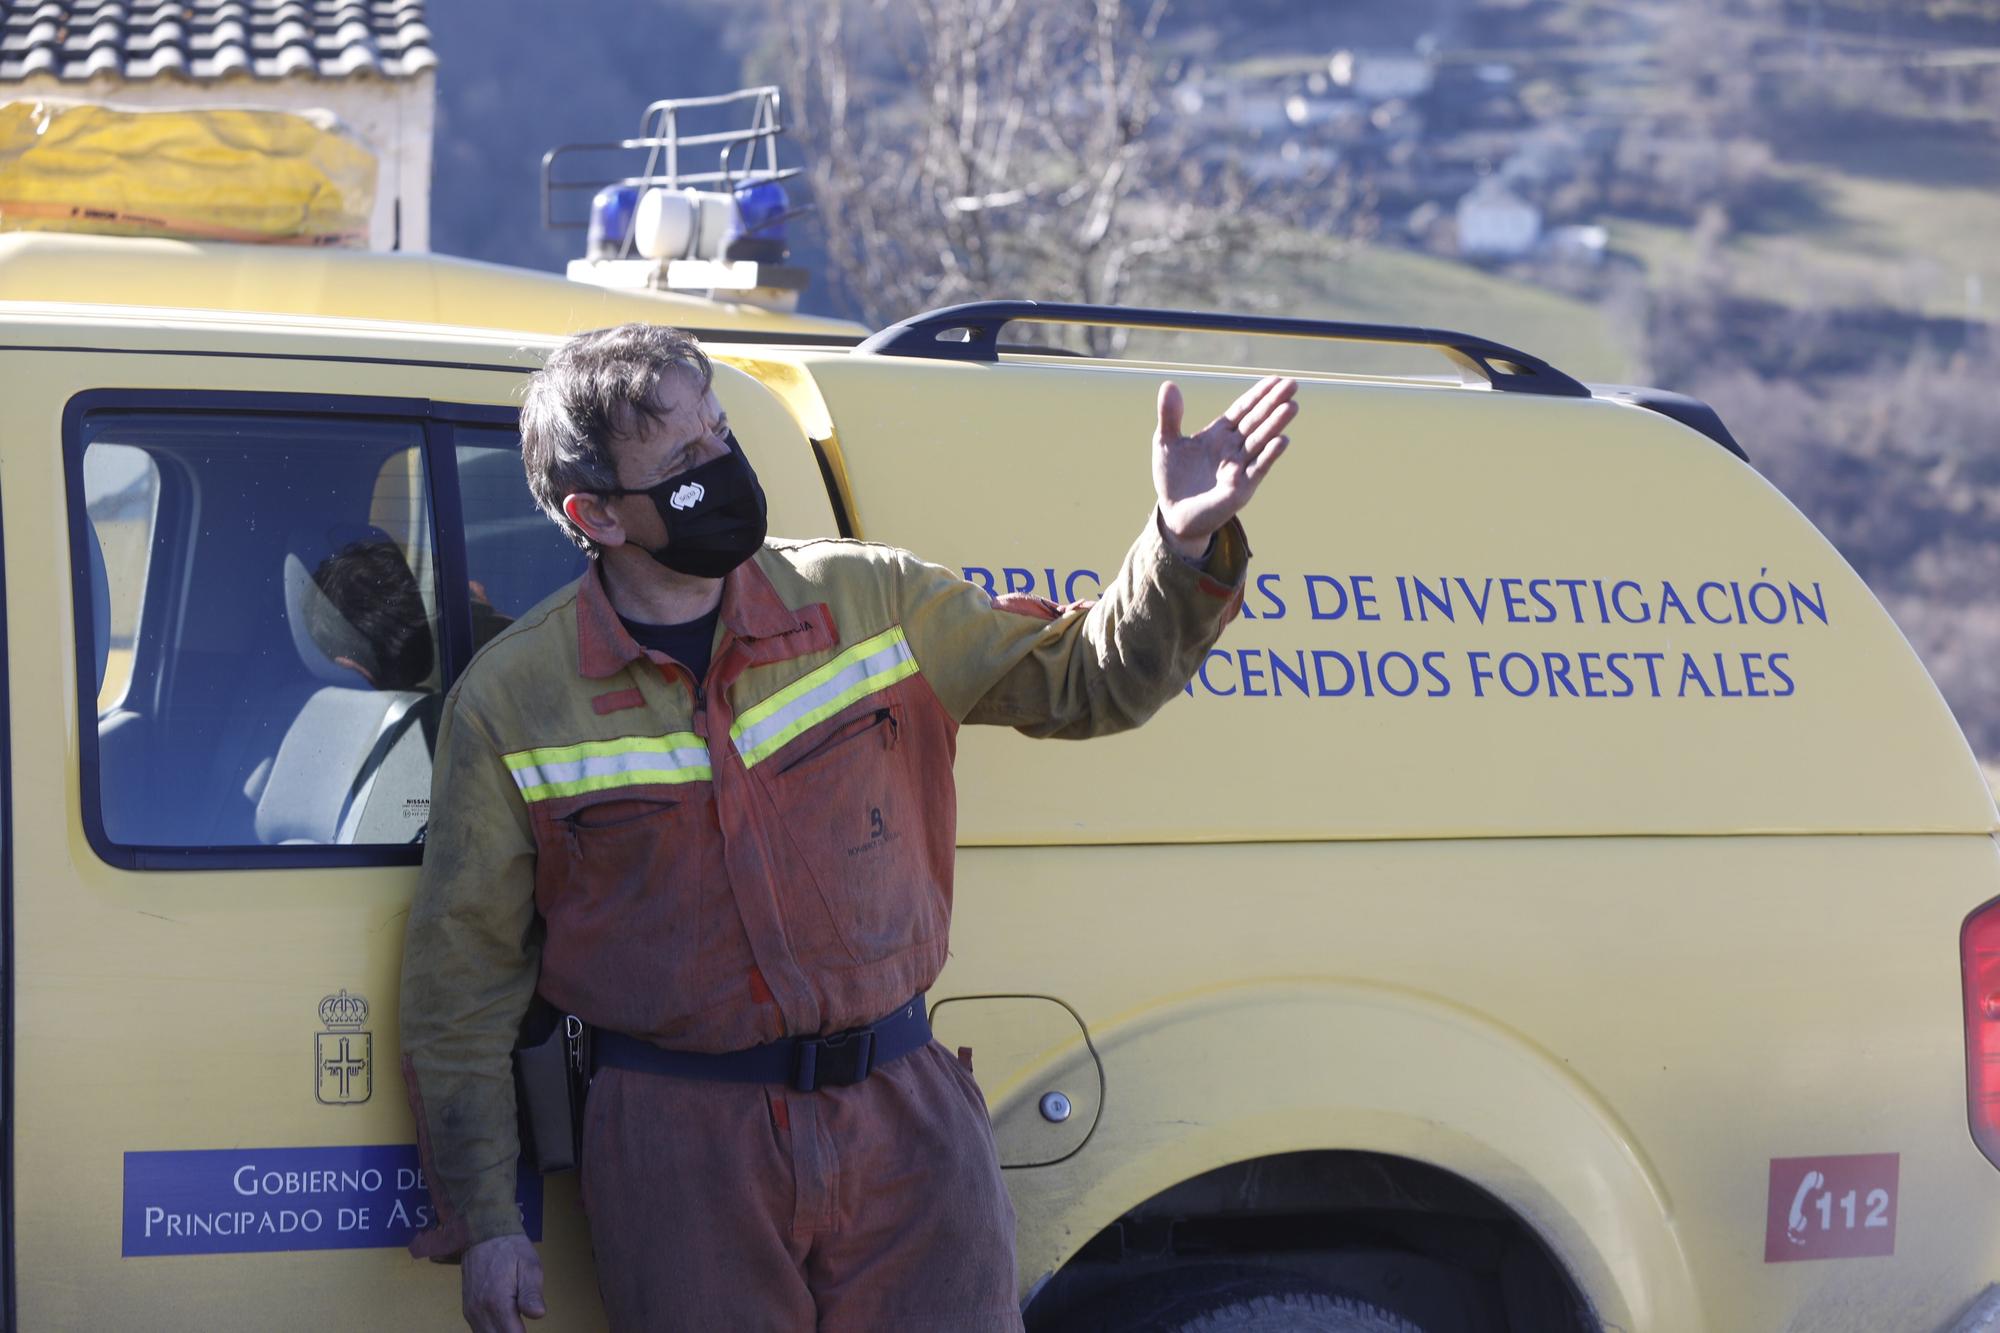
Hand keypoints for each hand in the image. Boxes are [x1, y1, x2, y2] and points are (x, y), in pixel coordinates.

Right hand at [462, 1234, 545, 1332]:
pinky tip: (504, 1323)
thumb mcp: (529, 1265)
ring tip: (516, 1323)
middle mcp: (479, 1311)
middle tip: (524, 1325)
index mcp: (497, 1302)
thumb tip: (538, 1314)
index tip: (531, 1329)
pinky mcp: (467, 1309)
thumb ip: (531, 1293)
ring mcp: (471, 1311)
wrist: (484, 1233)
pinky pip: (479, 1330)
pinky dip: (492, 1331)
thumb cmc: (511, 1248)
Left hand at [1152, 375, 1296, 556]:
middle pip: (1256, 421)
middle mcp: (1233, 448)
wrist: (1174, 514)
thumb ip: (1170, 415)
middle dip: (1273, 403)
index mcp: (1219, 434)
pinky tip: (1282, 440)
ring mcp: (1240, 467)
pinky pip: (1258, 469)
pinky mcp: (1241, 488)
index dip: (1258, 394)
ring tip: (1291, 406)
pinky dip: (1269, 455)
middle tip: (1293, 384)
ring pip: (1260, 441)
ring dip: (1276, 424)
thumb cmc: (1173, 478)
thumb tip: (1169, 384)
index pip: (1243, 410)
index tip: (1275, 379)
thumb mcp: (1166, 442)